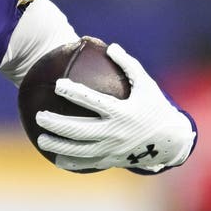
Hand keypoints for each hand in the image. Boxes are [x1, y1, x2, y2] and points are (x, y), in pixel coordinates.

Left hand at [35, 43, 195, 172]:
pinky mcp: (112, 160)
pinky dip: (71, 162)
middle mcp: (115, 132)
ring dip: (58, 145)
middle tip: (39, 116)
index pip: (93, 102)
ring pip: (80, 150)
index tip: (58, 85)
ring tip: (40, 139)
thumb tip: (111, 46)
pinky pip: (88, 163)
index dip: (75, 93)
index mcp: (122, 112)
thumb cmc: (156, 107)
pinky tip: (56, 158)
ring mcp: (112, 149)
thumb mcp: (147, 84)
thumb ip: (129, 65)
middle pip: (80, 130)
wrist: (171, 141)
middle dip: (57, 124)